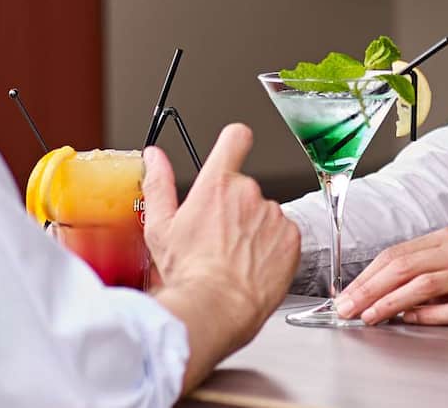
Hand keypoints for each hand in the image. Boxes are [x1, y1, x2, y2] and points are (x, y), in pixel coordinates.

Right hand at [142, 124, 300, 393]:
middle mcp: (249, 193)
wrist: (217, 308)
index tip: (232, 149)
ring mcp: (274, 215)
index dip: (234, 142)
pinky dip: (273, 247)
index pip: (235, 138)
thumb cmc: (188, 273)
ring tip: (236, 257)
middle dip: (235, 207)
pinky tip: (254, 266)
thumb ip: (159, 184)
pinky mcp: (292, 238)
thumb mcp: (161, 227)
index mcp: (217, 184)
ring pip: (264, 213)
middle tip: (219, 237)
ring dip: (254, 228)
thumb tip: (155, 157)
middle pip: (245, 188)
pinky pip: (283, 234)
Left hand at [333, 228, 447, 325]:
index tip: (346, 294)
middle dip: (369, 289)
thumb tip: (371, 292)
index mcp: (446, 238)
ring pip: (423, 285)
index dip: (366, 275)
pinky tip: (407, 320)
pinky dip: (425, 315)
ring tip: (369, 315)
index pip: (395, 254)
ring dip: (390, 302)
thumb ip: (417, 271)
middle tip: (348, 307)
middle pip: (404, 266)